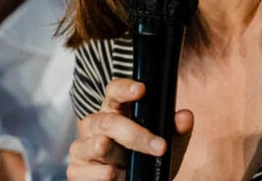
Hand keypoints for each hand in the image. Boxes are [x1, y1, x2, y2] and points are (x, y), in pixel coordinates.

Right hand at [67, 78, 193, 180]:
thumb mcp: (168, 145)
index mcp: (115, 110)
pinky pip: (89, 172)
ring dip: (120, 158)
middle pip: (109, 121)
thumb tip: (185, 116)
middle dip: (136, 135)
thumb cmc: (148, 159)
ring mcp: (83, 146)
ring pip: (98, 145)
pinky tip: (118, 177)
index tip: (142, 89)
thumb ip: (177, 131)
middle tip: (161, 147)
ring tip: (130, 166)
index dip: (125, 88)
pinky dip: (107, 176)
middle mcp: (95, 124)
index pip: (115, 91)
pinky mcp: (76, 170)